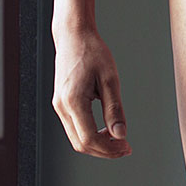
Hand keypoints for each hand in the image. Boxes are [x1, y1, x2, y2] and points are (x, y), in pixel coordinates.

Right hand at [52, 28, 131, 157]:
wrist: (74, 35)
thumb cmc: (92, 51)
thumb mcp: (110, 78)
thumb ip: (114, 109)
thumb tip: (121, 134)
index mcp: (73, 101)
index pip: (89, 139)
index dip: (108, 149)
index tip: (126, 147)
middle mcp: (61, 107)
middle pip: (80, 144)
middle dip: (104, 150)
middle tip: (125, 147)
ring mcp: (58, 106)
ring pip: (75, 138)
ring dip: (97, 144)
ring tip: (118, 139)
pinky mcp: (60, 103)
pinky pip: (73, 127)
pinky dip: (89, 134)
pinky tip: (105, 129)